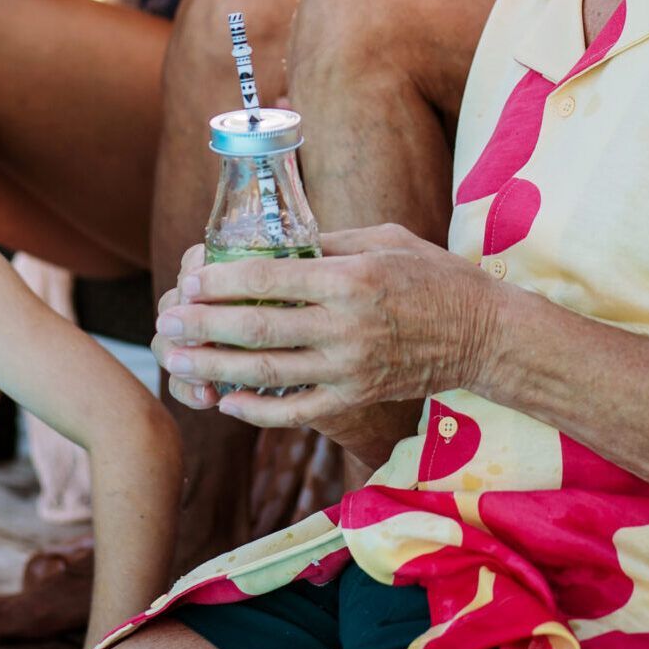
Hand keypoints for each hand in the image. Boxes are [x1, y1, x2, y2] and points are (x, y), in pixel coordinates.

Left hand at [152, 226, 498, 435]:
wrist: (481, 333)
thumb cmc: (434, 275)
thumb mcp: (386, 238)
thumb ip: (331, 242)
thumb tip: (279, 243)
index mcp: (351, 278)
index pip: (271, 279)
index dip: (222, 281)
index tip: (190, 278)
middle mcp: (346, 326)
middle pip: (258, 329)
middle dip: (204, 325)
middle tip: (167, 320)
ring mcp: (350, 368)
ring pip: (268, 373)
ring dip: (215, 368)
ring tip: (177, 361)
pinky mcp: (357, 397)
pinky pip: (297, 410)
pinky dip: (258, 410)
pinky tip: (227, 402)